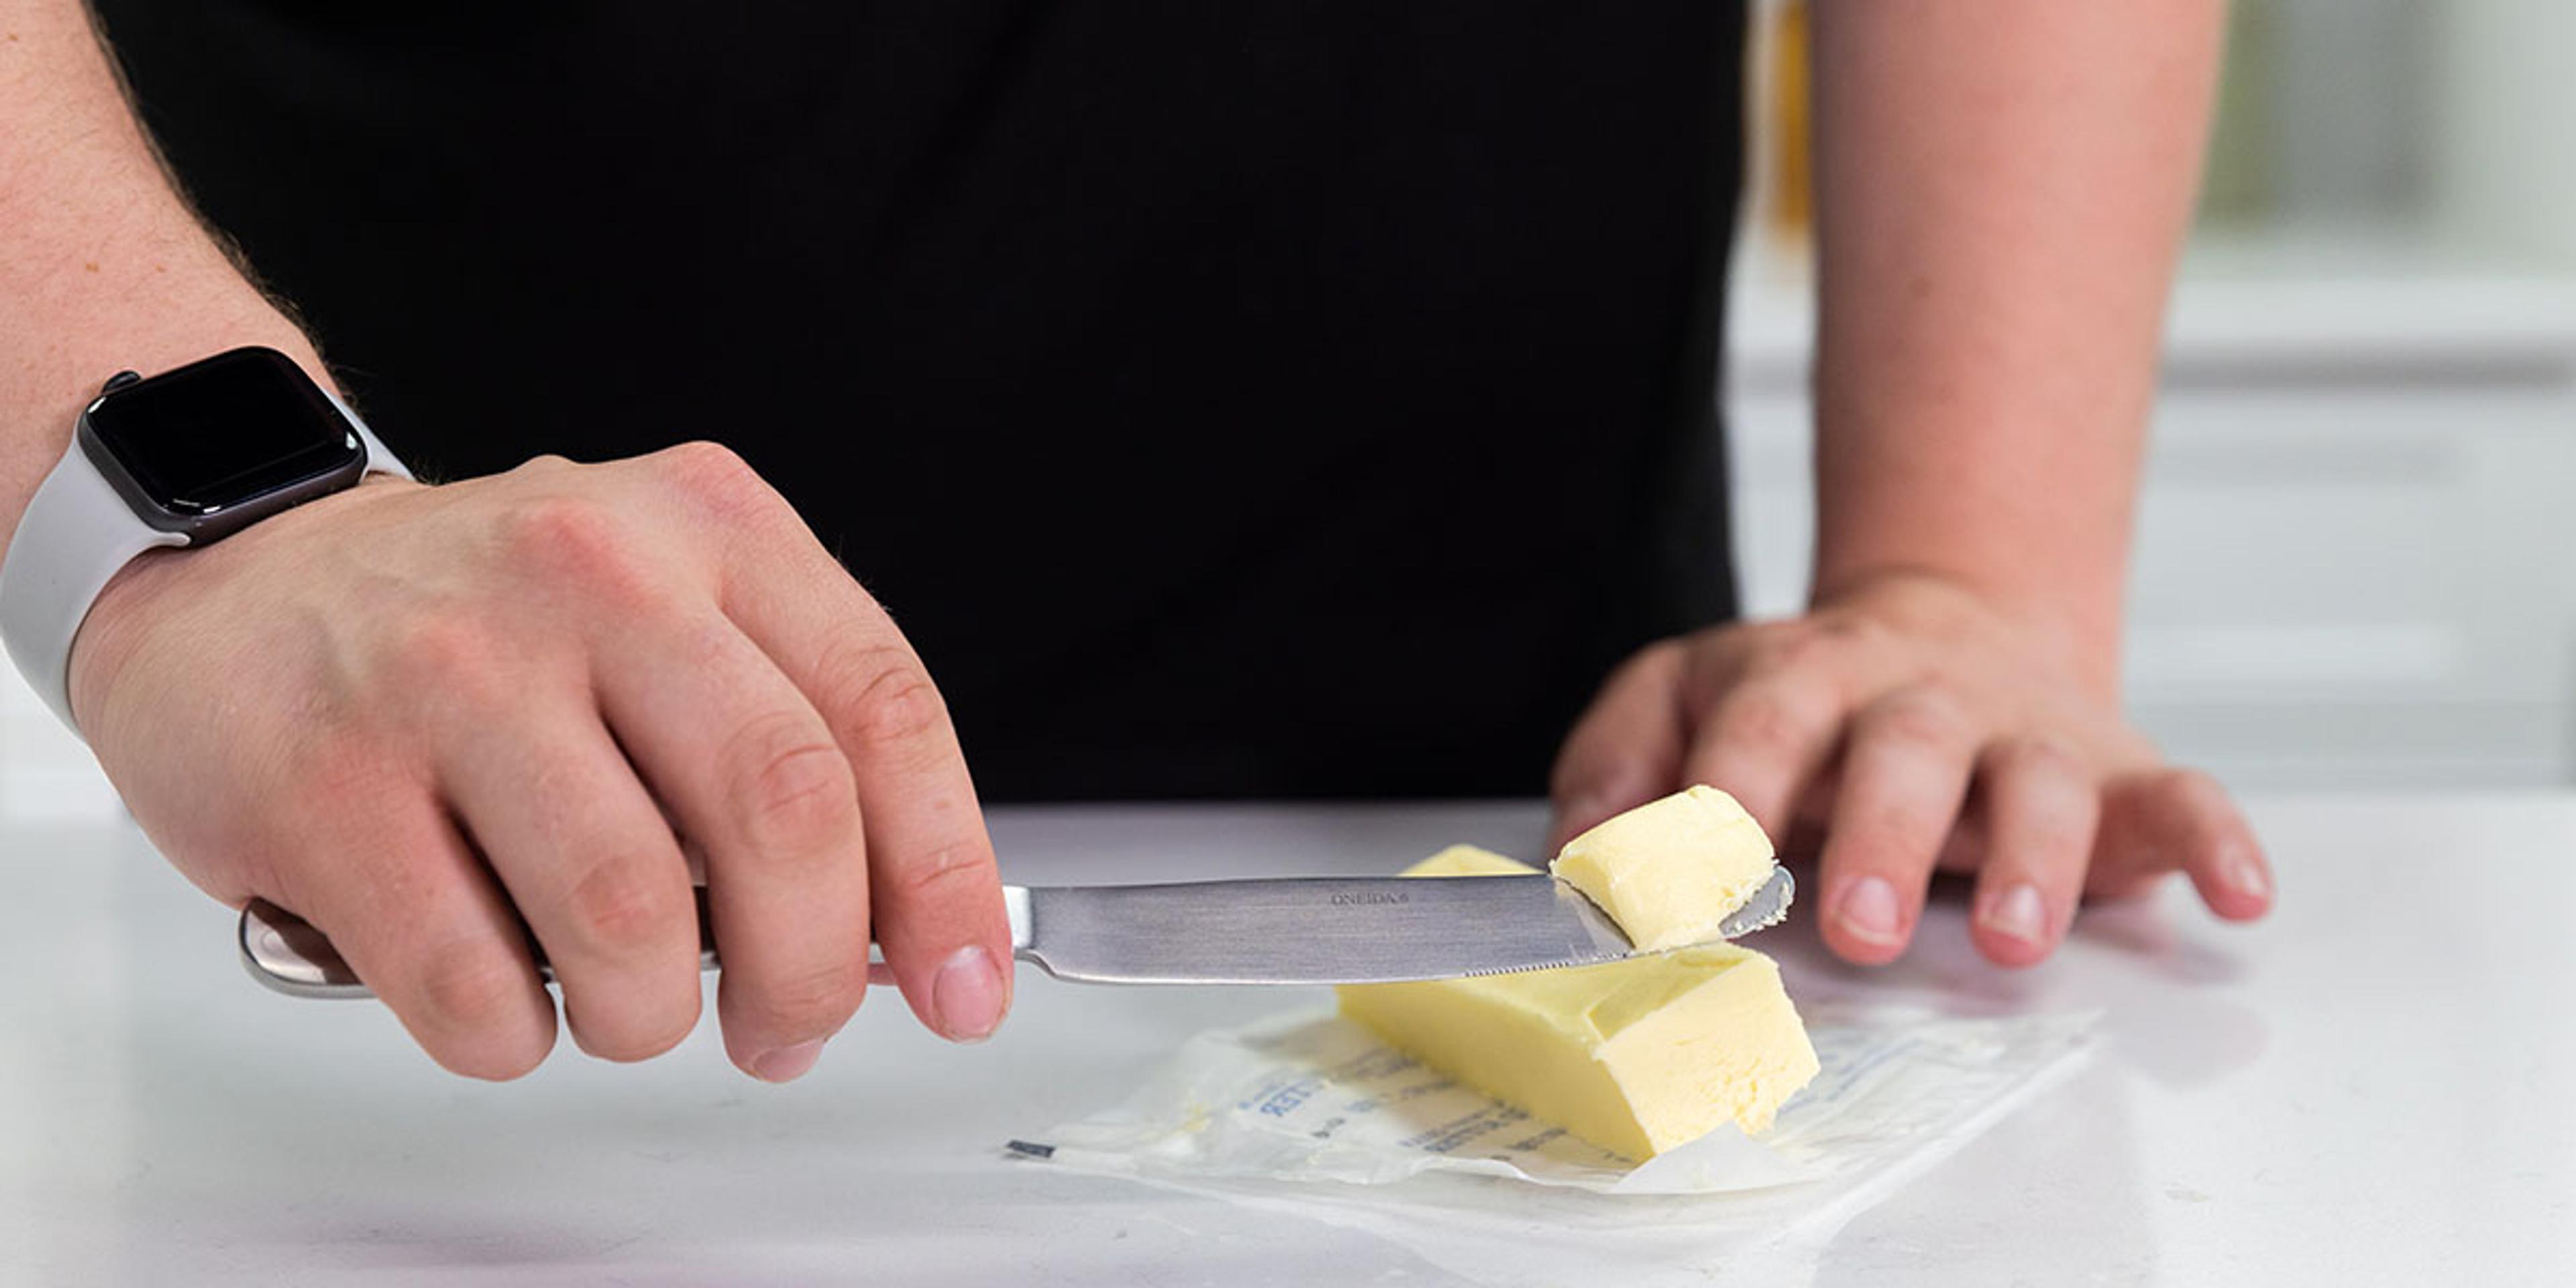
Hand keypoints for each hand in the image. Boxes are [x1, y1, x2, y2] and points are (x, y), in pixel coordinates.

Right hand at [69, 444, 1010, 1078]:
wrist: (241, 575)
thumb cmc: (485, 623)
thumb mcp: (676, 612)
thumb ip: (798, 739)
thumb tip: (910, 932)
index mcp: (710, 529)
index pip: (884, 709)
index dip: (945, 872)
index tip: (963, 987)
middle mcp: (590, 575)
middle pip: (782, 810)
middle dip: (812, 967)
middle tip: (787, 1024)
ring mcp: (449, 671)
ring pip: (632, 912)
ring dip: (652, 1012)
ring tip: (629, 1003)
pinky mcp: (326, 781)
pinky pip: (473, 982)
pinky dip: (514, 1035)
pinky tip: (504, 995)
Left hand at [1548, 572, 2271, 966]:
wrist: (1947, 624)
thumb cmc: (1801, 697)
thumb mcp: (1681, 697)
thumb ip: (1614, 761)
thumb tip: (1577, 854)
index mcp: (1802, 678)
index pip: (1758, 726)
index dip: (1723, 799)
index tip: (1690, 887)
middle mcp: (1918, 700)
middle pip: (1905, 750)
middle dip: (1882, 837)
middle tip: (1855, 928)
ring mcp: (2023, 734)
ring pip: (2040, 779)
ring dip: (2031, 856)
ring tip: (2009, 938)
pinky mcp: (2118, 773)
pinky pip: (2181, 796)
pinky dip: (2214, 836)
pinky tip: (2238, 891)